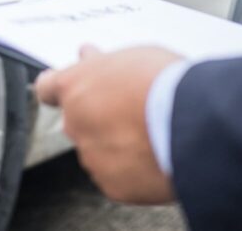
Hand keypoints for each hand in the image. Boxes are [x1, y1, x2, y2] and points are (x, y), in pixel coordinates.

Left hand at [35, 45, 180, 203]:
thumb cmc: (165, 84)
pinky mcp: (111, 185)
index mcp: (73, 87)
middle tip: (129, 111)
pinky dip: (131, 170)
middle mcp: (74, 123)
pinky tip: (155, 157)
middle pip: (78, 121)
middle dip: (98, 117)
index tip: (68, 91)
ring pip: (98, 150)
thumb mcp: (131, 57)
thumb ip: (102, 63)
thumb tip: (90, 57)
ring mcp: (91, 156)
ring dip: (116, 144)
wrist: (193, 125)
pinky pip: (117, 176)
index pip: (47, 88)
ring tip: (152, 134)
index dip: (59, 90)